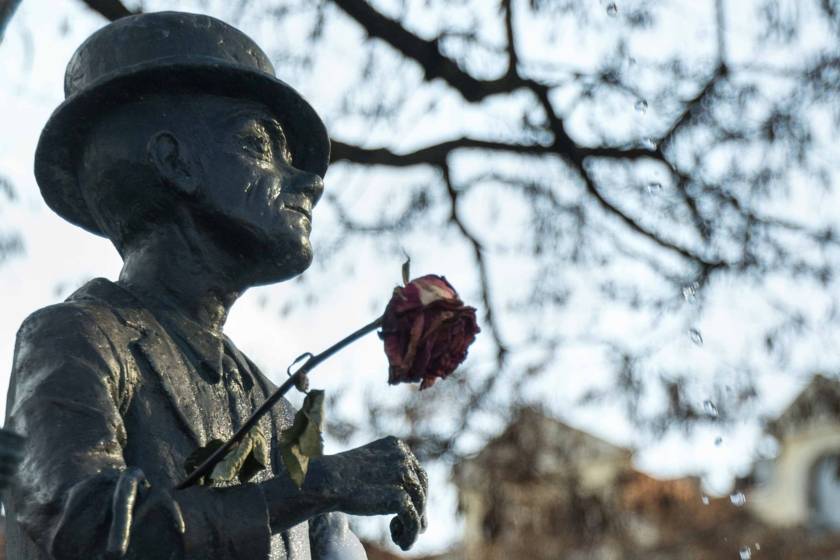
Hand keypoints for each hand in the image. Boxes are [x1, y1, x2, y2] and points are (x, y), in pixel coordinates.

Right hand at [306, 436, 427, 549]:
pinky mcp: (399, 497)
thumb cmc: (341, 478)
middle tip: (407, 528)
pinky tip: (401, 543)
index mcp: (397, 446)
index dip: (414, 494)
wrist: (325, 482)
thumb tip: (408, 499)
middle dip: (418, 509)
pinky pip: (413, 520)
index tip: (404, 510)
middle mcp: (404, 457)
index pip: (416, 473)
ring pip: (419, 505)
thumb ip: (391, 475)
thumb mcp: (371, 468)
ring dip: (414, 525)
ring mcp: (403, 475)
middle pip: (421, 487)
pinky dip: (410, 534)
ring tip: (400, 538)